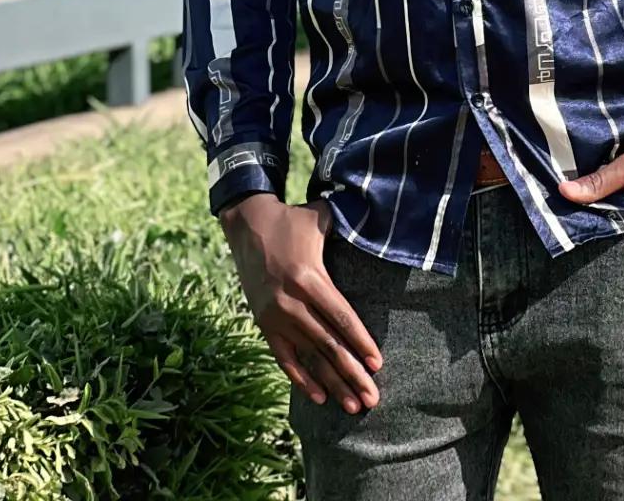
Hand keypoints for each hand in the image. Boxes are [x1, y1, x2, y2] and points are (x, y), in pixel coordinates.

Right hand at [219, 194, 381, 414]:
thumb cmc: (291, 220)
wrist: (246, 223)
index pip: (340, 318)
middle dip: (352, 374)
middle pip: (329, 345)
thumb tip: (376, 223)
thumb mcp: (320, 218)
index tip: (377, 364)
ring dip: (333, 384)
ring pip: (310, 357)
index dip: (360, 342)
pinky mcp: (263, 323)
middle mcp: (291, 301)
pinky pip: (284, 358)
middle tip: (373, 399)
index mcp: (309, 277)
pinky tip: (320, 397)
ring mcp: (275, 316)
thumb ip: (348, 225)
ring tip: (353, 406)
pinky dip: (301, 379)